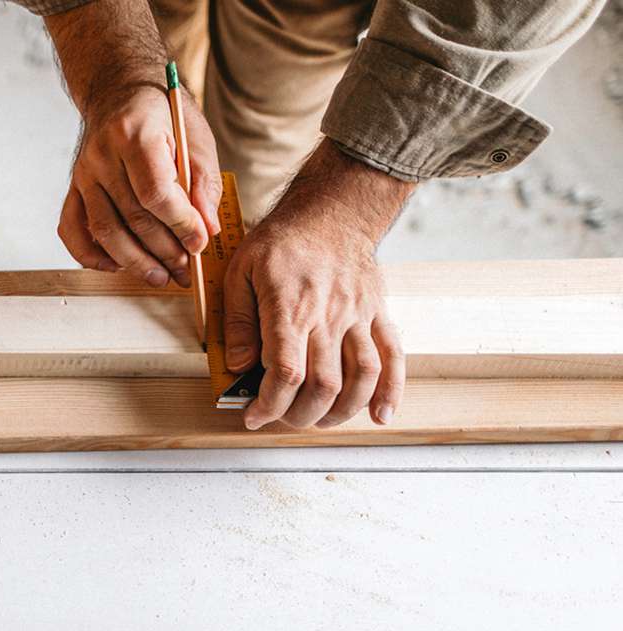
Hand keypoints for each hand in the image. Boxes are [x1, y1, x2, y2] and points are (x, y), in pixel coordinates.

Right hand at [59, 81, 220, 287]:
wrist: (119, 91)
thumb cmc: (162, 114)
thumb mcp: (194, 136)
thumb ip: (204, 181)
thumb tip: (207, 228)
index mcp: (135, 135)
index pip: (155, 192)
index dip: (180, 223)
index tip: (199, 242)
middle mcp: (102, 156)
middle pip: (132, 217)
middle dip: (163, 250)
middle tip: (186, 269)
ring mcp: (83, 175)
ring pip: (103, 230)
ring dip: (133, 261)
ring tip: (160, 277)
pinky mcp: (73, 189)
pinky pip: (72, 230)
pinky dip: (90, 255)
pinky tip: (115, 265)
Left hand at [224, 145, 411, 430]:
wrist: (333, 209)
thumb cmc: (282, 241)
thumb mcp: (240, 271)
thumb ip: (238, 322)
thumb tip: (239, 366)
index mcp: (290, 307)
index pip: (286, 372)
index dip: (269, 404)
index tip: (253, 415)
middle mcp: (328, 316)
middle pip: (323, 386)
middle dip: (298, 415)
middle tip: (279, 418)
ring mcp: (358, 317)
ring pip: (360, 378)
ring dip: (339, 412)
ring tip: (317, 420)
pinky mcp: (377, 315)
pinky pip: (393, 357)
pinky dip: (390, 391)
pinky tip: (381, 415)